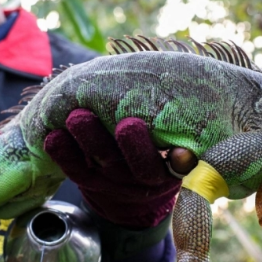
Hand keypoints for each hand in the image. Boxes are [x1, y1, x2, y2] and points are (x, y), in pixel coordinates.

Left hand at [44, 109, 180, 228]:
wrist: (130, 174)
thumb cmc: (160, 131)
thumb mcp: (179, 128)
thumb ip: (182, 113)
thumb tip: (208, 80)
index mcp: (176, 164)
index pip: (182, 167)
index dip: (181, 162)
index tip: (182, 152)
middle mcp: (148, 176)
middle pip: (141, 167)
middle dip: (134, 146)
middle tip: (127, 124)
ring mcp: (117, 181)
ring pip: (105, 165)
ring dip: (91, 140)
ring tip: (78, 117)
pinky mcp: (91, 180)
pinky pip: (77, 171)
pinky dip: (64, 153)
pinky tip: (53, 135)